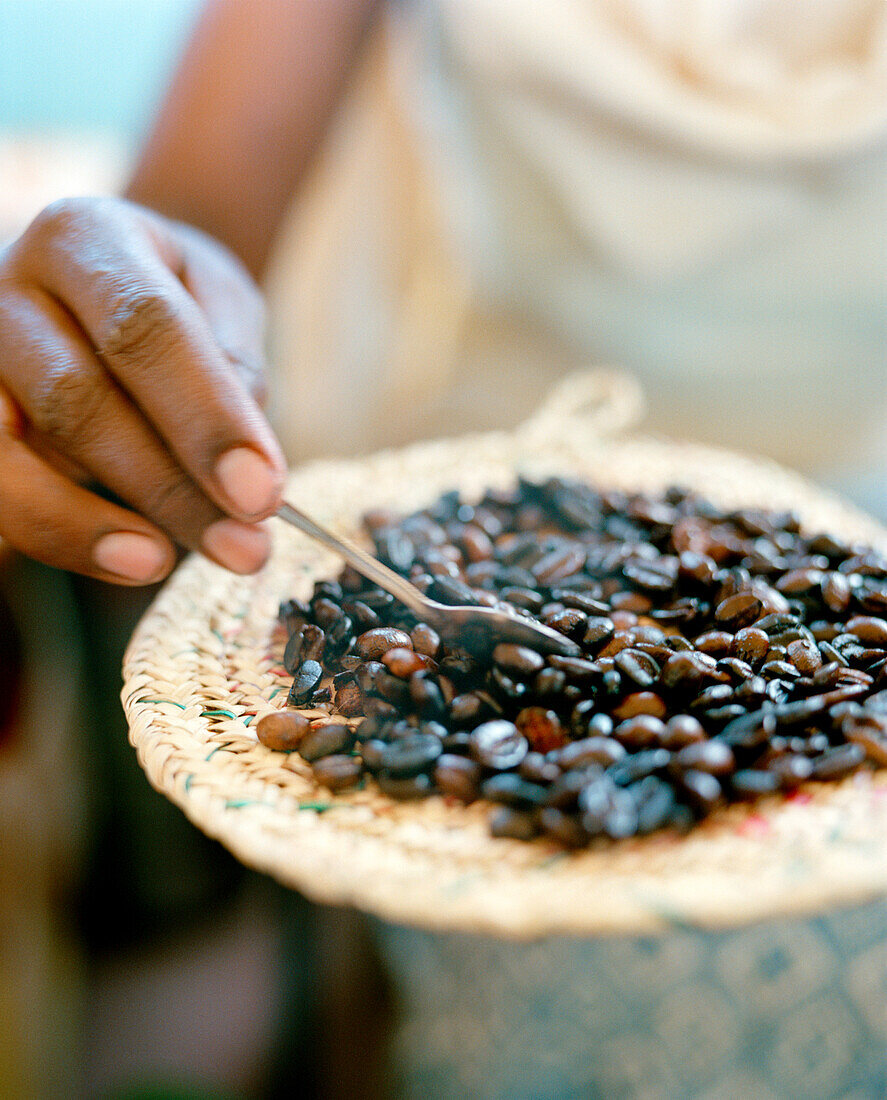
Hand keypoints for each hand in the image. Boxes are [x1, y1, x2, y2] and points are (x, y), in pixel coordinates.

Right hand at [0, 197, 285, 583]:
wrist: (108, 282)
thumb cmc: (177, 295)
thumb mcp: (223, 301)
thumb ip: (236, 363)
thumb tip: (240, 461)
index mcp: (86, 237)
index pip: (144, 327)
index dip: (205, 418)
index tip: (263, 493)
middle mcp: (10, 289)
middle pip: (78, 400)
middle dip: (169, 487)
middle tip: (246, 549)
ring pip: (16, 456)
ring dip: (100, 526)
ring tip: (173, 565)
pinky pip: (0, 495)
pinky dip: (67, 536)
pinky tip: (133, 561)